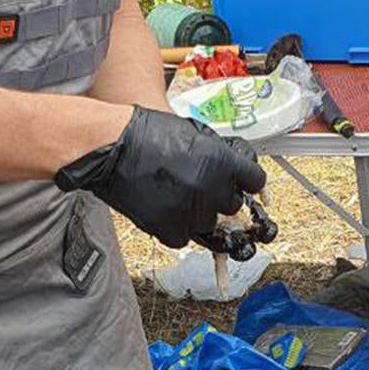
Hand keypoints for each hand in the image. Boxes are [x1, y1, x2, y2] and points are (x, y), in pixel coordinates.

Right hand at [55, 105, 265, 248]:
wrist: (113, 147)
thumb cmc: (150, 134)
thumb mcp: (196, 133)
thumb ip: (221, 154)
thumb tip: (237, 171)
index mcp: (222, 162)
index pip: (255, 181)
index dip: (246, 181)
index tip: (240, 183)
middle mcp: (212, 189)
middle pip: (232, 206)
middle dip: (219, 197)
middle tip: (197, 185)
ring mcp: (192, 212)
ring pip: (208, 224)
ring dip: (197, 214)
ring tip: (175, 195)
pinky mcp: (169, 229)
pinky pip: (184, 237)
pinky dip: (175, 226)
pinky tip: (163, 207)